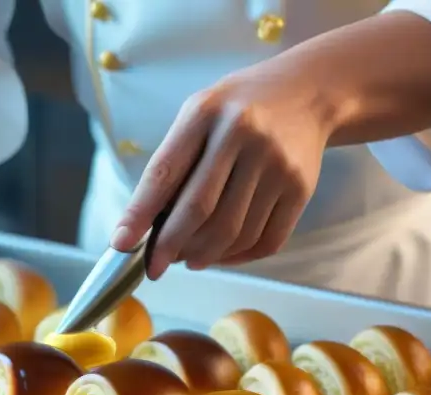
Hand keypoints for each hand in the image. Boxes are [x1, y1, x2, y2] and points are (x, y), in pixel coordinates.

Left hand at [111, 58, 332, 279]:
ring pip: (233, 232)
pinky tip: (222, 254)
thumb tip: (145, 227)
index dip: (139, 214)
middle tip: (155, 265)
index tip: (121, 244)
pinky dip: (237, 257)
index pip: (165, 173)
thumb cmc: (238, 109)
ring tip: (188, 258)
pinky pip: (265, 240)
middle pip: (200, 210)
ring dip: (203, 255)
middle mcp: (244, 134)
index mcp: (206, 112)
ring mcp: (276, 163)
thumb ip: (174, 163)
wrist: (308, 92)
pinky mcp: (301, 187)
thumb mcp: (199, 114)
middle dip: (170, 246)